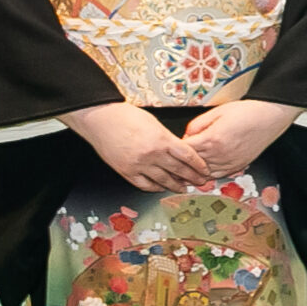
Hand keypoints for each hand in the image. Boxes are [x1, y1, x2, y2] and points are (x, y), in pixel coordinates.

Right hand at [63, 102, 209, 191]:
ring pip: (164, 180)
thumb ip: (167, 138)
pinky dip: (156, 188)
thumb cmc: (126, 117)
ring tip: (184, 188)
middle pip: (179, 170)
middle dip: (192, 178)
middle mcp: (152, 154)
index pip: (188, 156)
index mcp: (162, 139)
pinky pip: (145, 185)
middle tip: (200, 182)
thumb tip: (180, 151)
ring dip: (176, 186)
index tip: (204, 170)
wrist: (102, 120)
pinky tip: (162, 188)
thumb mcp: (154, 123)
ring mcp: (139, 165)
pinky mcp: (127, 172)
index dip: (199, 165)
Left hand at [182, 99, 298, 176]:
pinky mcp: (238, 166)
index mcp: (211, 140)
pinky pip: (218, 176)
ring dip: (195, 172)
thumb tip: (187, 135)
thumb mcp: (217, 112)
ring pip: (204, 174)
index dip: (177, 150)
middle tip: (174, 163)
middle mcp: (220, 155)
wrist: (270, 117)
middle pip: (192, 165)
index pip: (185, 151)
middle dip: (183, 164)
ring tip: (186, 170)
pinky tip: (205, 170)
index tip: (172, 149)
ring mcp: (230, 162)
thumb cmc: (247, 112)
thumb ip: (198, 124)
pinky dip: (209, 174)